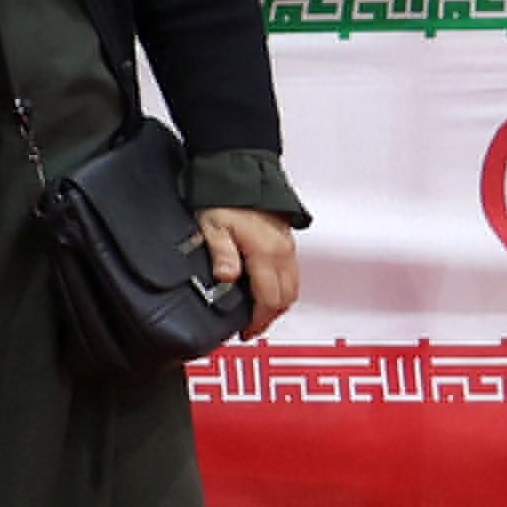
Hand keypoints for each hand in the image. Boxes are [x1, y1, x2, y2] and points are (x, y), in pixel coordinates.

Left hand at [194, 204, 300, 337]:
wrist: (241, 175)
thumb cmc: (224, 198)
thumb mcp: (212, 226)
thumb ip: (222, 254)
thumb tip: (227, 278)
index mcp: (266, 253)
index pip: (269, 299)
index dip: (259, 320)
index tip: (246, 332)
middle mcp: (282, 253)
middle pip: (285, 298)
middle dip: (270, 317)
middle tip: (252, 328)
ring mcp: (288, 248)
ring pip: (293, 288)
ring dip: (278, 305)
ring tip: (259, 314)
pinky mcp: (287, 242)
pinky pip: (292, 275)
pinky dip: (283, 289)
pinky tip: (267, 291)